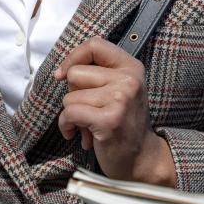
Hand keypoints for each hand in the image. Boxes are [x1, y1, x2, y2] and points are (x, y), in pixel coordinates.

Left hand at [55, 37, 175, 185]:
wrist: (141, 158)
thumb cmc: (123, 123)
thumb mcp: (120, 90)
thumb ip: (99, 74)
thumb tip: (62, 71)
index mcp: (131, 67)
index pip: (95, 45)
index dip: (73, 56)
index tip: (63, 74)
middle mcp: (129, 80)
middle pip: (76, 73)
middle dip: (73, 93)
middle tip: (88, 109)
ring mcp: (120, 99)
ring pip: (70, 97)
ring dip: (71, 114)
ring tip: (87, 125)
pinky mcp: (109, 119)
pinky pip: (69, 113)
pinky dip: (67, 126)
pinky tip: (77, 135)